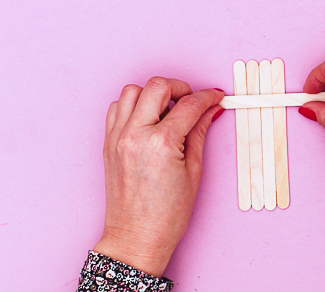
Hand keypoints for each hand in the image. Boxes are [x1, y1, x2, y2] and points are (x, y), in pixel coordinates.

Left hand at [93, 77, 224, 276]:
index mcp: (161, 143)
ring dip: (153, 94)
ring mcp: (117, 137)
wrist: (137, 237)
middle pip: (157, 87)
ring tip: (169, 110)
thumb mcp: (194, 172)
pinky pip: (118, 108)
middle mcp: (135, 134)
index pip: (189, 105)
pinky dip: (134, 106)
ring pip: (132, 91)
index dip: (208, 97)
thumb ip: (199, 133)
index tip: (216, 96)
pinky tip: (149, 119)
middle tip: (193, 100)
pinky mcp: (108, 143)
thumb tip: (209, 111)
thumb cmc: (167, 214)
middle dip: (180, 87)